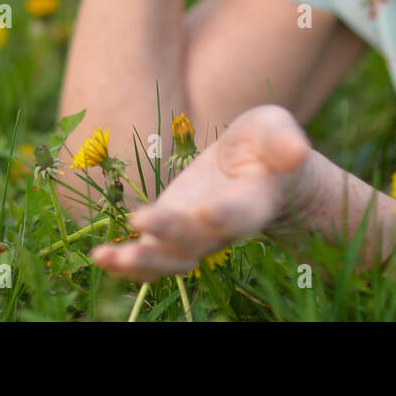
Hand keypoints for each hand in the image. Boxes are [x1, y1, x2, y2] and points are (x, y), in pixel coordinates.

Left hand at [90, 105, 314, 281]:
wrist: (259, 174)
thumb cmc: (268, 145)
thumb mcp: (277, 130)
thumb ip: (284, 140)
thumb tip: (295, 151)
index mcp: (253, 201)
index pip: (241, 213)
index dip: (226, 215)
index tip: (208, 212)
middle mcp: (222, 228)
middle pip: (198, 240)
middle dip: (169, 234)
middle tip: (140, 225)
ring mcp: (195, 236)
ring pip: (170, 260)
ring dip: (140, 261)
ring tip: (106, 256)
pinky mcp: (171, 234)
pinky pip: (152, 259)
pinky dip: (127, 265)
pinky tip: (100, 258)